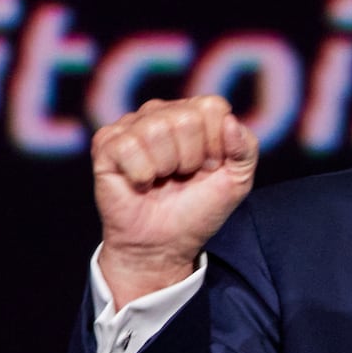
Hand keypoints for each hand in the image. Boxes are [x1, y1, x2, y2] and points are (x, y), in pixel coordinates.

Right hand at [91, 96, 258, 305]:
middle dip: (191, 158)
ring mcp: (131, 126)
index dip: (216, 144)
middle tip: (182, 177)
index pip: (212, 107)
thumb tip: (230, 121)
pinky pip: (129, 147)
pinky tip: (141, 183)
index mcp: (194, 114)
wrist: (164, 244)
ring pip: (156, 129)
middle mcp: (161, 113)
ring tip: (161, 180)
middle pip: (186, 118)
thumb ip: (246, 148)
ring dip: (166, 167)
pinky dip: (141, 175)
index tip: (209, 168)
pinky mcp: (106, 144)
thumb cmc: (198, 209)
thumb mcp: (237, 181)